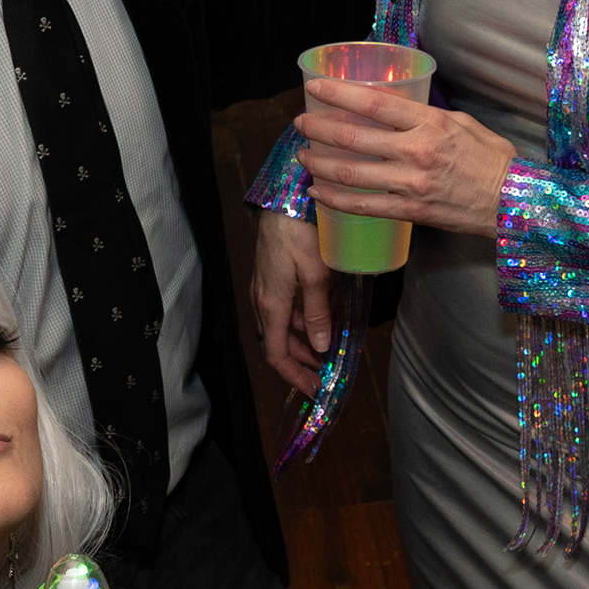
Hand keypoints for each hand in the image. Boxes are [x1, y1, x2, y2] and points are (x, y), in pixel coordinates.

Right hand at [252, 208, 336, 390]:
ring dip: (302, 341)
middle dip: (301, 362)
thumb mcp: (317, 276)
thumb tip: (322, 347)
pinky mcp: (270, 275)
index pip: (276, 355)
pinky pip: (282, 309)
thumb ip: (319, 313)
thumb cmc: (299, 233)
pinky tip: (319, 318)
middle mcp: (263, 300)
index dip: (295, 376)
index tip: (314, 389)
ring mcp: (264, 287)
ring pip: (280, 326)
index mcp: (272, 305)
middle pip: (278, 343)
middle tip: (324, 372)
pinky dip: (300, 321)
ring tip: (325, 348)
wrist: (284, 198)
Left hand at [295, 79, 512, 237]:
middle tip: (301, 123)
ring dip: (321, 164)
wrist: (512, 201)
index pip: (375, 104)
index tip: (315, 88)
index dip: (339, 94)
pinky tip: (318, 193)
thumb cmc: (492, 159)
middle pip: (354, 138)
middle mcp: (416, 152)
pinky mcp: (410, 210)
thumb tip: (394, 108)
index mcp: (429, 124)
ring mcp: (411, 184)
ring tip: (304, 156)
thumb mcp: (462, 123)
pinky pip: (364, 206)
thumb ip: (426, 116)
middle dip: (319, 129)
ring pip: (352, 174)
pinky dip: (336, 200)